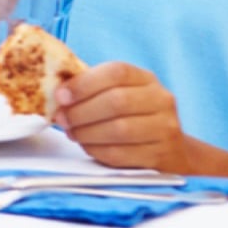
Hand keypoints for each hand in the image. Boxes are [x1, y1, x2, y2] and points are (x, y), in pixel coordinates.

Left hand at [57, 62, 191, 172]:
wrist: (170, 147)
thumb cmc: (132, 115)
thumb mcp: (118, 92)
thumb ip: (91, 88)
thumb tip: (57, 93)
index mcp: (145, 79)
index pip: (117, 72)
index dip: (84, 84)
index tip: (61, 96)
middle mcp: (161, 100)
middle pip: (117, 101)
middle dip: (81, 111)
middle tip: (62, 119)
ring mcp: (165, 128)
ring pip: (119, 130)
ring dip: (86, 133)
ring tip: (72, 133)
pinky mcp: (160, 155)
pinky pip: (121, 154)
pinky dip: (97, 150)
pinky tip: (87, 146)